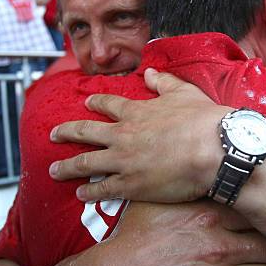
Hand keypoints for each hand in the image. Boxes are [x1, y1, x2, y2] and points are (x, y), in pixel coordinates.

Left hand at [50, 68, 230, 201]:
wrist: (213, 149)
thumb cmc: (202, 119)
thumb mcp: (183, 92)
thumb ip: (163, 81)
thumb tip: (149, 72)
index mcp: (136, 112)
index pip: (109, 105)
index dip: (96, 103)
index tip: (87, 103)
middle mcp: (123, 135)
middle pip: (85, 132)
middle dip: (66, 133)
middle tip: (53, 135)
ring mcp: (123, 161)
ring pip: (86, 162)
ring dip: (68, 166)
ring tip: (54, 170)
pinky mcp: (131, 185)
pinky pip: (102, 188)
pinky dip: (89, 191)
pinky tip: (80, 193)